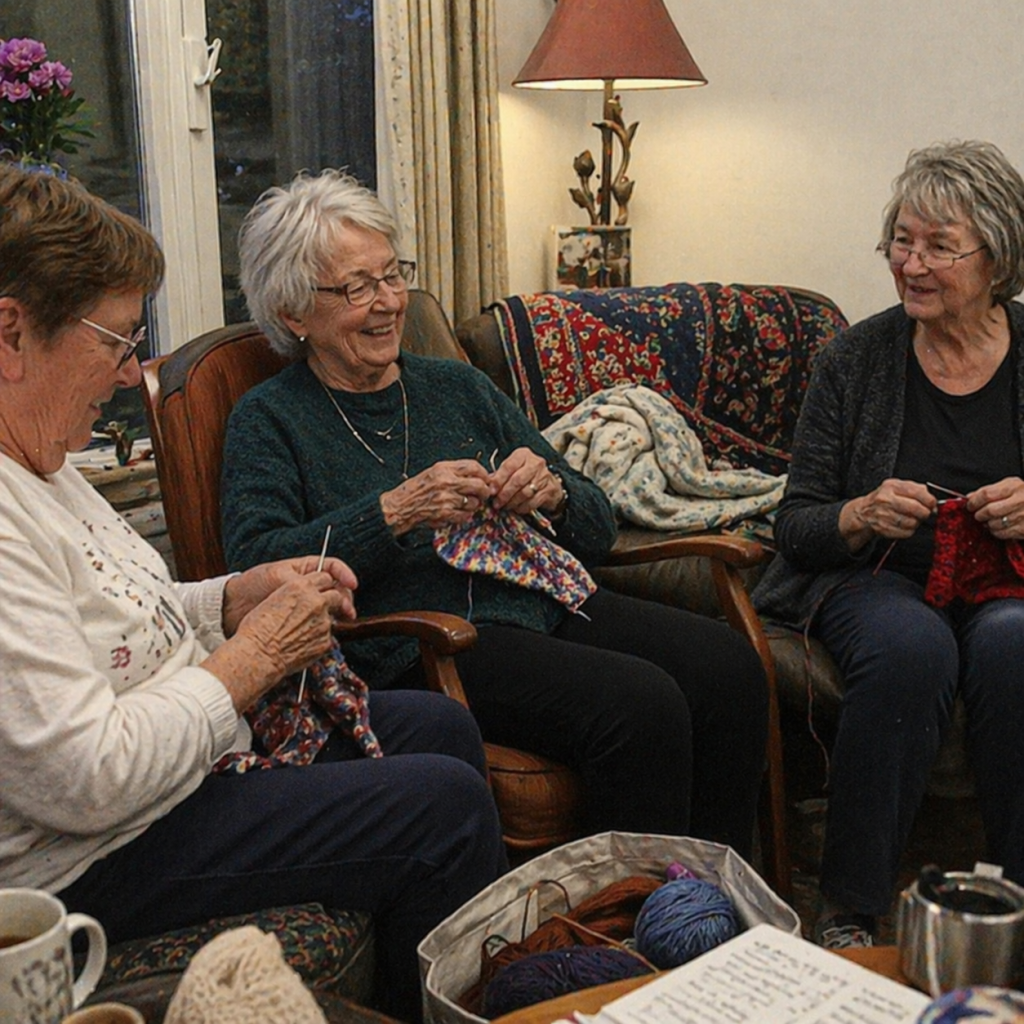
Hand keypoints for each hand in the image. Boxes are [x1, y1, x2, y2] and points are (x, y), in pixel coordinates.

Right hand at [206, 571, 351, 711]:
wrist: (258, 654)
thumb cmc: (258, 629)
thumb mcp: (274, 598)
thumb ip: (296, 594)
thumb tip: (305, 597)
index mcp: (301, 586)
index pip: (325, 577)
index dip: (323, 585)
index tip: (322, 590)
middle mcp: (316, 601)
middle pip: (336, 595)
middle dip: (331, 601)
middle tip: (320, 610)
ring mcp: (323, 621)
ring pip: (332, 617)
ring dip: (323, 621)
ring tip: (303, 631)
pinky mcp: (325, 641)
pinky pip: (328, 637)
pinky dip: (319, 638)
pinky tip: (303, 642)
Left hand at [222, 555, 356, 635]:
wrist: (234, 607)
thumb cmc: (253, 585)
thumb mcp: (276, 576)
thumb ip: (297, 580)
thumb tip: (317, 585)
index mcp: (306, 570)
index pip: (333, 568)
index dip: (345, 575)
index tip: (352, 584)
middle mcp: (310, 587)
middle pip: (338, 590)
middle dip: (346, 599)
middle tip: (347, 610)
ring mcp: (307, 605)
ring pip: (332, 608)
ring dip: (339, 615)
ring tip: (339, 622)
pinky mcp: (302, 622)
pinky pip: (320, 624)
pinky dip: (326, 629)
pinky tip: (327, 632)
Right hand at [380, 459, 493, 534]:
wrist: (400, 506)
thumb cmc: (417, 489)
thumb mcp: (434, 472)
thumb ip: (455, 472)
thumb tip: (478, 475)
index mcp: (444, 468)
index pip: (474, 466)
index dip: (484, 474)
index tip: (486, 479)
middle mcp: (446, 481)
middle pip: (479, 485)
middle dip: (484, 491)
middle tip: (483, 495)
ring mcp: (446, 498)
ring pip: (474, 502)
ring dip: (473, 506)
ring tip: (464, 505)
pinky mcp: (445, 513)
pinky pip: (465, 516)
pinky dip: (464, 516)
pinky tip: (456, 513)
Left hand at [489, 447, 566, 515]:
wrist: (548, 483)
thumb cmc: (526, 475)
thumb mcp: (513, 469)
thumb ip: (500, 476)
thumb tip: (487, 486)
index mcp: (523, 455)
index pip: (508, 466)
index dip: (498, 480)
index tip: (491, 491)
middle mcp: (535, 463)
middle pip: (517, 480)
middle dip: (504, 494)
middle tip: (497, 503)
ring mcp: (544, 476)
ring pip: (525, 492)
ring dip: (512, 502)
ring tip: (505, 506)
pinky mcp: (550, 489)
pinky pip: (533, 501)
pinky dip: (522, 507)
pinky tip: (517, 508)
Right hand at [841, 478, 935, 547]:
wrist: (864, 512)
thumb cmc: (885, 499)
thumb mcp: (898, 487)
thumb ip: (917, 490)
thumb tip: (934, 504)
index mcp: (891, 486)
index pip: (918, 493)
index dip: (930, 501)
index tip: (932, 504)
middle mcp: (886, 500)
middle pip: (917, 509)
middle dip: (925, 512)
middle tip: (924, 513)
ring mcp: (884, 515)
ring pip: (913, 522)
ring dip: (916, 522)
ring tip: (911, 518)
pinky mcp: (884, 529)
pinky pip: (907, 532)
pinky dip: (910, 530)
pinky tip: (904, 525)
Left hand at [966, 476, 1023, 537]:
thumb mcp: (1011, 485)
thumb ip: (990, 490)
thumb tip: (970, 497)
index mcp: (1014, 488)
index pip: (986, 494)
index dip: (974, 501)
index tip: (970, 505)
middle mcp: (1019, 502)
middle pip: (989, 511)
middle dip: (979, 514)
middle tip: (978, 514)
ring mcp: (1023, 517)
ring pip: (994, 524)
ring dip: (987, 524)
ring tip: (990, 520)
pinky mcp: (1023, 530)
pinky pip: (1002, 533)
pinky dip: (996, 531)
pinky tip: (999, 526)